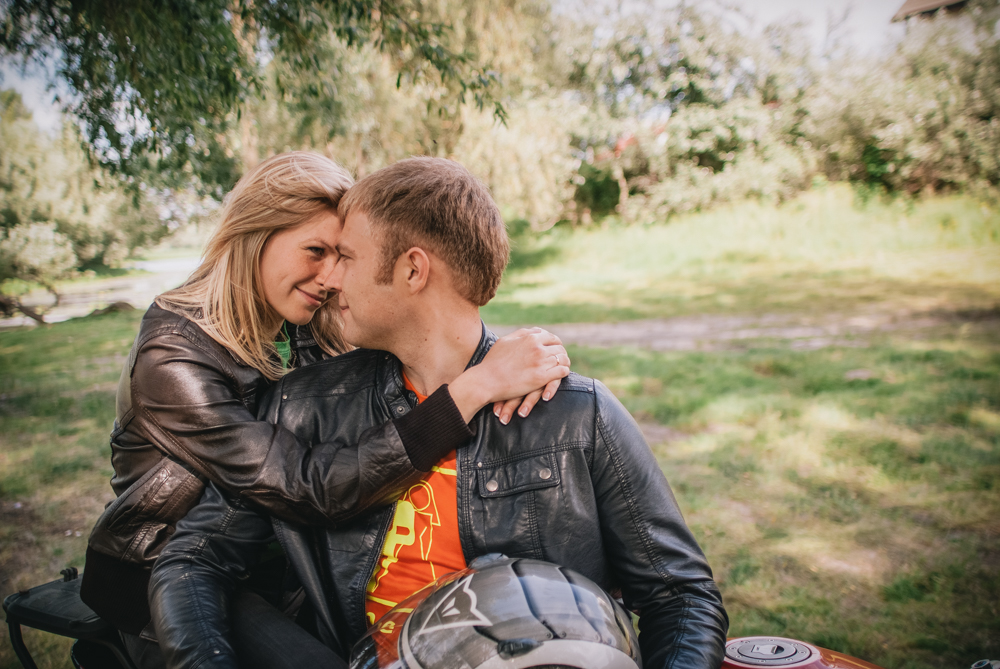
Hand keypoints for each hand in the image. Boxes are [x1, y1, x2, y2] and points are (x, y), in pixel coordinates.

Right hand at [448, 328, 569, 423]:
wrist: (487, 380)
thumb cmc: (493, 361)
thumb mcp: (506, 341)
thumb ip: (522, 334)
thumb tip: (535, 332)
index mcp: (530, 338)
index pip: (552, 337)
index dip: (555, 344)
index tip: (554, 349)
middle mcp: (537, 348)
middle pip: (559, 348)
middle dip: (561, 353)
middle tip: (560, 359)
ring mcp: (540, 362)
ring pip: (563, 359)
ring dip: (564, 362)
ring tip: (563, 366)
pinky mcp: (541, 377)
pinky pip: (562, 371)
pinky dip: (564, 372)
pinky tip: (561, 374)